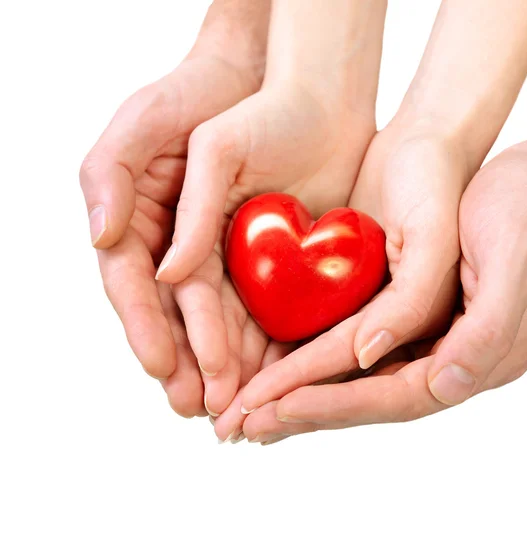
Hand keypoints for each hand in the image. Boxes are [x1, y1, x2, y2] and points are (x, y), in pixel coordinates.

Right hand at [156, 0, 386, 428]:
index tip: (162, 366)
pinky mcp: (270, 260)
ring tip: (238, 406)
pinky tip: (275, 373)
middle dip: (189, 364)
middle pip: (178, 318)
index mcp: (142, 223)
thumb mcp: (149, 123)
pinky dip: (269, 341)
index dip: (146, 328)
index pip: (136, 287)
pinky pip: (266, 307)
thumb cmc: (204, 95)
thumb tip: (121, 249)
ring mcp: (226, 257)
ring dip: (228, 366)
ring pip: (222, 322)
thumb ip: (123, 182)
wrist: (290, 89)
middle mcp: (180, 248)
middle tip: (200, 407)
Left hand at [236, 125, 462, 436]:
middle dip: (299, 410)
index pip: (393, 397)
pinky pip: (348, 339)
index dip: (333, 404)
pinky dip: (309, 354)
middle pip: (361, 396)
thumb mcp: (517, 266)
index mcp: (474, 359)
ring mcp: (417, 335)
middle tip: (238, 426)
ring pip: (348, 374)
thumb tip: (436, 385)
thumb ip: (483, 333)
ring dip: (296, 392)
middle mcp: (441, 357)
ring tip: (244, 408)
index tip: (276, 408)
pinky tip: (272, 363)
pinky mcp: (397, 306)